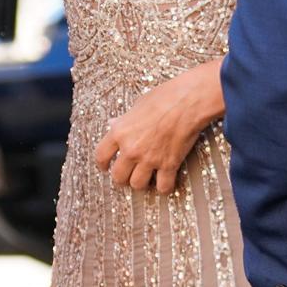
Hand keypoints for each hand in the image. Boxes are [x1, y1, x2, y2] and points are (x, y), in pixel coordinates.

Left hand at [93, 60, 223, 194]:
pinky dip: (163, 187)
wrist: (185, 102)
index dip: (102, 164)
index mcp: (119, 132)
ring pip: (137, 185)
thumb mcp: (135, 106)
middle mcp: (131, 149)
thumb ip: (123, 121)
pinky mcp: (169, 165)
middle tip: (127, 174)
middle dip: (122, 177)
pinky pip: (163, 187)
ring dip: (141, 183)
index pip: (101, 156)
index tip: (105, 167)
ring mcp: (150, 159)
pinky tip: (164, 180)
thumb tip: (113, 125)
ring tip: (145, 177)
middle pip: (118, 176)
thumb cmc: (161, 98)